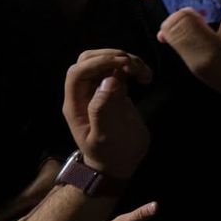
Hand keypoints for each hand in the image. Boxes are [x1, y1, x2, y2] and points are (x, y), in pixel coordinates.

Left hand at [62, 49, 152, 180]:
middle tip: (133, 66)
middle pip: (88, 60)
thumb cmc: (109, 154)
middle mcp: (84, 93)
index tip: (123, 65)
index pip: (78, 72)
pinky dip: (133, 67)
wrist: (119, 164)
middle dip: (111, 56)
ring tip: (143, 73)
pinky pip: (119, 69)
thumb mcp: (104, 136)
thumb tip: (109, 80)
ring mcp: (99, 90)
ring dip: (125, 60)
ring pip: (105, 61)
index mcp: (75, 104)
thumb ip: (103, 109)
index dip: (98, 62)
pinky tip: (145, 77)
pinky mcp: (114, 90)